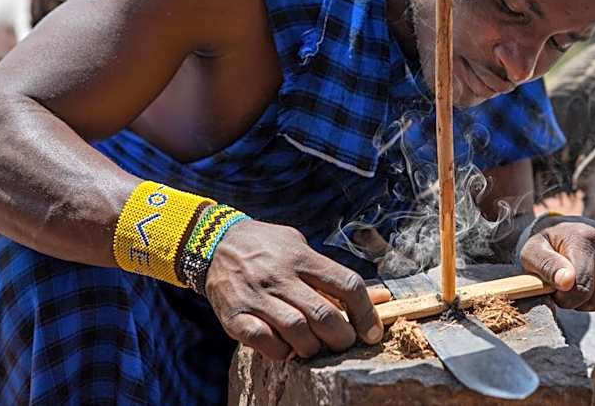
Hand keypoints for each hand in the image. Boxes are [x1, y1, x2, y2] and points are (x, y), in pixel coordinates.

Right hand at [206, 220, 383, 360]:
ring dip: (314, 347)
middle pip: (324, 315)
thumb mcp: (301, 248)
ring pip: (297, 332)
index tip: (373, 332)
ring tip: (316, 346)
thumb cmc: (269, 248)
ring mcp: (257, 297)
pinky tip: (286, 347)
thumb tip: (380, 296)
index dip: (367, 313)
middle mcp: (281, 276)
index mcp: (302, 257)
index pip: (347, 285)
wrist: (214, 243)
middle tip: (345, 342)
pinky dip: (282, 351)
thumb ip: (335, 274)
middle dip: (343, 337)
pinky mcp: (236, 317)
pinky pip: (266, 343)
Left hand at [519, 215, 594, 310]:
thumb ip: (546, 265)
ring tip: (584, 289)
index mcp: (583, 237)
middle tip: (570, 291)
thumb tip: (567, 281)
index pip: (582, 286)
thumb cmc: (547, 246)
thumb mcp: (533, 253)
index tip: (557, 292)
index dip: (566, 300)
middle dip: (582, 303)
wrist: (565, 230)